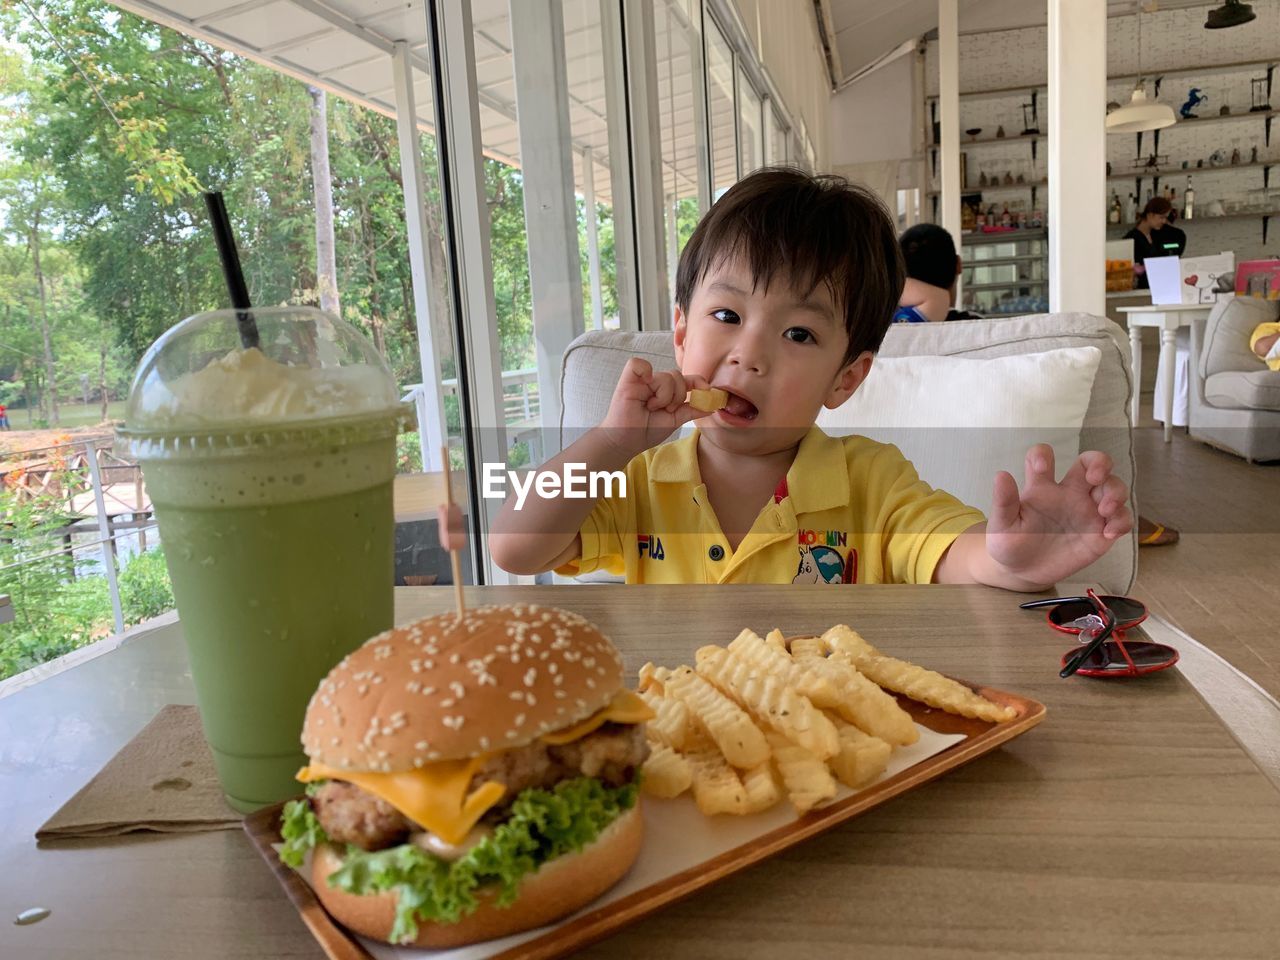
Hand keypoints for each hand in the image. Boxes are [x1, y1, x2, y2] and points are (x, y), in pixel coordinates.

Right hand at [599, 358, 713, 459]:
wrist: (627, 441)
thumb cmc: (646, 430)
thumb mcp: (675, 420)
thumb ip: (691, 410)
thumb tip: (712, 404)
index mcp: (667, 390)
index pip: (687, 378)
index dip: (699, 381)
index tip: (706, 390)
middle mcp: (655, 382)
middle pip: (677, 376)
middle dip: (677, 396)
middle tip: (665, 410)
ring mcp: (642, 380)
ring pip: (665, 376)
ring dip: (663, 396)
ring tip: (652, 407)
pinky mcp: (627, 379)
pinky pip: (638, 364)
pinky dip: (645, 373)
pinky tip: (645, 388)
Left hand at [984, 444, 1132, 587]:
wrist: (1022, 573)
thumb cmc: (1010, 544)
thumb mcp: (1002, 525)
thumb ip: (1003, 502)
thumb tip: (1001, 474)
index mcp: (1040, 487)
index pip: (1044, 456)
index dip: (1043, 455)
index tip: (1042, 467)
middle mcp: (1068, 493)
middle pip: (1092, 463)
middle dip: (1100, 462)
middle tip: (1095, 478)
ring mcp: (1087, 511)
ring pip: (1112, 487)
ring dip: (1115, 492)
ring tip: (1104, 510)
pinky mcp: (1099, 532)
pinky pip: (1121, 518)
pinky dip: (1122, 521)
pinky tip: (1108, 533)